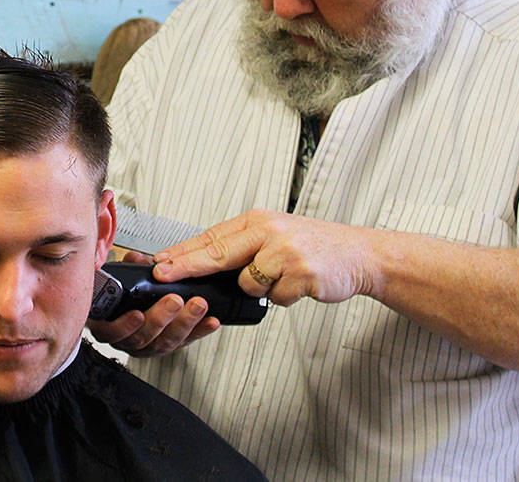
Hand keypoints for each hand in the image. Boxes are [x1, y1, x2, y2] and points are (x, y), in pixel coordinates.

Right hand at [87, 251, 220, 356]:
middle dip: (160, 319)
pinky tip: (211, 321)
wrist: (145, 304)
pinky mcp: (172, 344)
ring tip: (197, 306)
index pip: (111, 332)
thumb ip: (129, 267)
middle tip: (174, 301)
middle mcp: (129, 340)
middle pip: (143, 338)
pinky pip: (187, 341)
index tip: (137, 313)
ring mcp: (151, 346)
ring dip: (184, 323)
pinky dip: (200, 331)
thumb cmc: (128, 294)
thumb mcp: (125, 276)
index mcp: (111, 325)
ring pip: (166, 342)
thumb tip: (135, 259)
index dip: (123, 326)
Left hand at [153, 209, 376, 306]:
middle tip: (164, 275)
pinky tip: (299, 284)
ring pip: (249, 283)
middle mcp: (269, 231)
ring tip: (284, 277)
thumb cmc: (315, 245)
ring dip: (262, 289)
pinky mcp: (301, 273)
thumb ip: (244, 247)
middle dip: (187, 266)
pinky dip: (284, 298)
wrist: (359, 254)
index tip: (160, 262)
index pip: (211, 237)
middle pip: (218, 253)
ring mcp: (285, 252)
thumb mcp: (276, 235)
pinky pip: (276, 298)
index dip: (182, 251)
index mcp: (259, 220)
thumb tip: (204, 265)